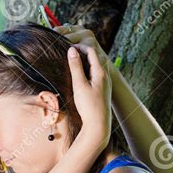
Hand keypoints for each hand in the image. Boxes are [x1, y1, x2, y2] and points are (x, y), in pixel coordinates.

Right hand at [62, 35, 111, 151]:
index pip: (91, 51)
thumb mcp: (79, 85)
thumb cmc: (89, 106)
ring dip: (84, 62)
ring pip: (95, 66)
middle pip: (94, 57)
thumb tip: (71, 50)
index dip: (79, 47)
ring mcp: (105, 83)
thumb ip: (75, 67)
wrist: (98, 126)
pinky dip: (87, 71)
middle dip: (82, 53)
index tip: (67, 47)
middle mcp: (105, 76)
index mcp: (101, 72)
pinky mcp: (102, 90)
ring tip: (72, 63)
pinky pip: (95, 75)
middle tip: (69, 52)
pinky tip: (79, 77)